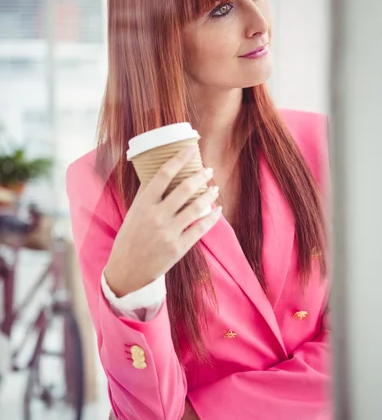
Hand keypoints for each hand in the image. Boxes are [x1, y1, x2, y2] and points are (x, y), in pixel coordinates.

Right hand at [104, 146, 221, 295]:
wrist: (127, 270)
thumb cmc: (130, 238)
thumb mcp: (133, 213)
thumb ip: (146, 194)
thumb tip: (160, 172)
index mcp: (143, 204)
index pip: (164, 174)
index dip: (180, 158)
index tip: (191, 149)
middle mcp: (156, 216)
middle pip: (185, 188)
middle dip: (200, 176)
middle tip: (208, 170)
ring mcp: (168, 232)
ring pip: (196, 207)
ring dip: (209, 194)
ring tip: (214, 188)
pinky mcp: (179, 248)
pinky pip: (201, 228)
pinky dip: (212, 217)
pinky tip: (217, 210)